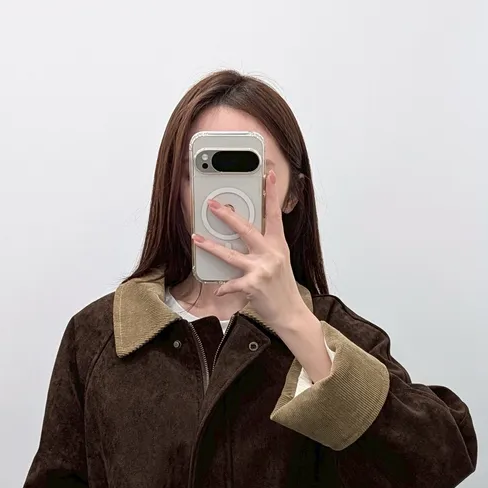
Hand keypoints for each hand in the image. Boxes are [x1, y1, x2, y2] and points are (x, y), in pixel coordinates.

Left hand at [192, 170, 305, 331]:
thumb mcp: (279, 261)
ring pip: (230, 255)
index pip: (275, 214)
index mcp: (278, 245)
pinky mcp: (253, 286)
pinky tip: (220, 289)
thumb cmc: (282, 287)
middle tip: (213, 205)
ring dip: (211, 246)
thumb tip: (246, 233)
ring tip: (196, 239)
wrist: (290, 313)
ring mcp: (262, 270)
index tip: (270, 175)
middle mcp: (271, 254)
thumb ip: (265, 246)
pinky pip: (231, 284)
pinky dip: (224, 287)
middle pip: (246, 230)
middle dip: (227, 216)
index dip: (272, 193)